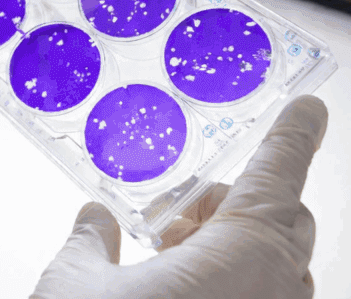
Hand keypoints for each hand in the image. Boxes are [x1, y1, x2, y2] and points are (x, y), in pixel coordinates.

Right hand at [31, 95, 327, 298]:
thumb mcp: (76, 283)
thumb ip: (91, 240)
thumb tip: (93, 219)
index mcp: (243, 253)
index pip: (279, 171)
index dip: (294, 133)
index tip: (310, 106)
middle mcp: (277, 291)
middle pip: (279, 220)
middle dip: (226, 208)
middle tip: (169, 220)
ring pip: (272, 266)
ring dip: (225, 251)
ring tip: (164, 261)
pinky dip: (228, 286)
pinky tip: (176, 291)